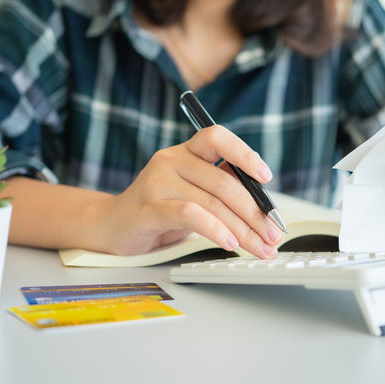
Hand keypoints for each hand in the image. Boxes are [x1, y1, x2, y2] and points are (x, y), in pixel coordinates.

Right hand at [95, 125, 281, 257]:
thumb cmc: (157, 210)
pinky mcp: (149, 208)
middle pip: (224, 181)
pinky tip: (230, 243)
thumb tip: (262, 204)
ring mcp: (158, 182)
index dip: (244, 153)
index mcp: (185, 152)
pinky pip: (191, 215)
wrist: (111, 226)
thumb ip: (219, 189)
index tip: (266, 177)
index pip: (217, 137)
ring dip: (243, 228)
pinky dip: (216, 230)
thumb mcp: (191, 193)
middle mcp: (171, 160)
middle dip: (256, 212)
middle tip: (273, 233)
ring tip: (259, 246)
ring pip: (212, 202)